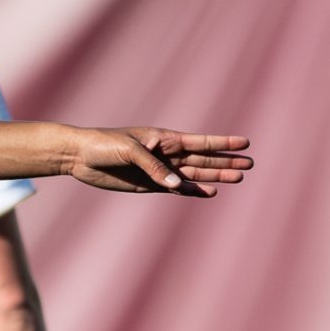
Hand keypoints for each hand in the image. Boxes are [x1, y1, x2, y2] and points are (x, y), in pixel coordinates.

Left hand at [63, 129, 251, 195]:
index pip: (200, 141)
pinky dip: (193, 190)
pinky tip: (210, 192)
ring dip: (215, 175)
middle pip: (203, 158)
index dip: (223, 143)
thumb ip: (154, 167)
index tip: (245, 143)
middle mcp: (166, 153)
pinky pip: (176, 189)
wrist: (79, 157)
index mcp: (164, 138)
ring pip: (194, 173)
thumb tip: (177, 186)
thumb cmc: (104, 144)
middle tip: (250, 165)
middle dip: (226, 161)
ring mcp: (159, 170)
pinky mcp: (149, 184)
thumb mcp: (130, 151)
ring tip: (238, 178)